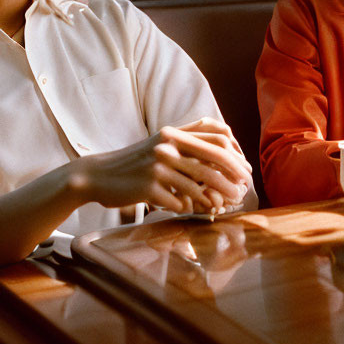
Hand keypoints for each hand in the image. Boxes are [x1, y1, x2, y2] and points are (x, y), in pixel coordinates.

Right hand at [74, 118, 252, 213]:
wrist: (99, 175)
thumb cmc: (135, 163)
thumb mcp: (160, 145)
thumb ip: (187, 143)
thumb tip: (225, 150)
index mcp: (173, 133)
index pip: (216, 137)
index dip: (236, 154)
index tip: (244, 171)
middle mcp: (167, 145)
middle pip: (213, 159)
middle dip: (234, 176)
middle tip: (244, 191)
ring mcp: (157, 166)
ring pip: (199, 185)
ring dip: (215, 198)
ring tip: (224, 206)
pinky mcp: (148, 187)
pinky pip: (179, 202)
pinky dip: (187, 208)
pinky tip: (188, 211)